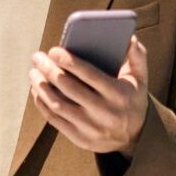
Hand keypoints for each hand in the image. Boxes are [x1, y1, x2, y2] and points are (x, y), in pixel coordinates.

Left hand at [29, 35, 148, 155]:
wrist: (135, 138)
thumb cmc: (133, 100)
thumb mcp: (141, 79)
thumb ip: (138, 57)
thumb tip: (129, 38)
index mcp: (118, 94)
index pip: (90, 75)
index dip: (69, 61)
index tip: (53, 50)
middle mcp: (103, 112)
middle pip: (69, 87)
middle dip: (49, 70)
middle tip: (37, 57)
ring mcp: (90, 127)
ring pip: (58, 104)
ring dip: (41, 86)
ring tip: (33, 72)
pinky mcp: (79, 138)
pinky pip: (55, 120)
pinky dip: (42, 103)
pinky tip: (36, 90)